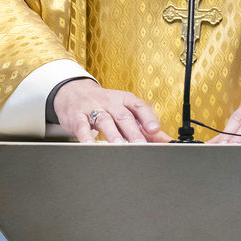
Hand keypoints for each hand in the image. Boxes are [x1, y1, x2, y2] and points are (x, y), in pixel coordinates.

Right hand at [52, 79, 171, 143]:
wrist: (74, 93)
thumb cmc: (105, 105)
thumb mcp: (124, 110)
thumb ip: (144, 125)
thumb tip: (166, 140)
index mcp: (125, 100)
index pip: (139, 107)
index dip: (148, 118)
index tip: (155, 130)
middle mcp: (111, 103)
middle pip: (124, 116)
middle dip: (133, 132)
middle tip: (142, 146)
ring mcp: (93, 109)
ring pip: (105, 121)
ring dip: (113, 135)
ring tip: (120, 147)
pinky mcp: (77, 117)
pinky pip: (82, 126)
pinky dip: (86, 137)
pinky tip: (91, 146)